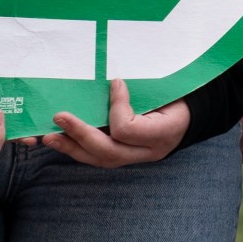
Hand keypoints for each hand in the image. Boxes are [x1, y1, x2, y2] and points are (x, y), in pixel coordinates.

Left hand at [41, 80, 189, 167]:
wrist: (192, 116)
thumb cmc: (181, 96)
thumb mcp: (170, 89)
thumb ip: (143, 88)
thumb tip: (112, 81)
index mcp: (165, 131)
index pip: (128, 128)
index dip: (117, 106)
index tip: (115, 82)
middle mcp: (150, 151)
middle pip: (109, 152)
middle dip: (80, 134)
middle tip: (59, 117)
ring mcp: (138, 158)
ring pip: (100, 160)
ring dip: (72, 147)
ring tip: (50, 136)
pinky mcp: (126, 157)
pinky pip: (99, 157)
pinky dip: (78, 149)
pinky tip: (62, 140)